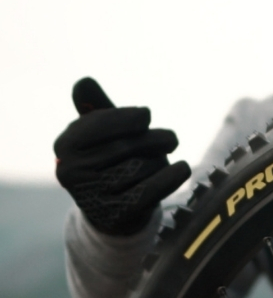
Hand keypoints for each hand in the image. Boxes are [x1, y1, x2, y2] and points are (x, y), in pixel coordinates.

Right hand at [54, 77, 190, 234]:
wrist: (113, 209)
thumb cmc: (110, 158)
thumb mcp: (102, 130)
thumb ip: (96, 105)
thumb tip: (84, 82)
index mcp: (65, 144)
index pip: (104, 123)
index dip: (131, 117)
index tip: (146, 116)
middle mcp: (71, 172)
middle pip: (128, 145)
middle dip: (155, 139)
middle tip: (169, 140)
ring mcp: (91, 197)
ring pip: (143, 165)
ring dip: (160, 160)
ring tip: (157, 163)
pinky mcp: (115, 215)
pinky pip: (151, 189)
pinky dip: (171, 176)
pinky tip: (182, 168)